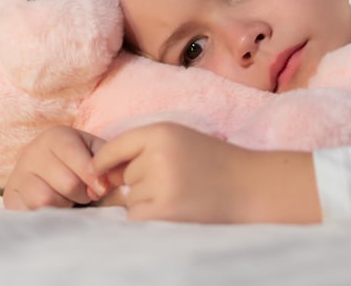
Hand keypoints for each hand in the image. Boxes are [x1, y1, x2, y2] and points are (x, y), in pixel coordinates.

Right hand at [3, 126, 109, 210]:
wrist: (46, 169)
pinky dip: (47, 216)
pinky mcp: (10, 199)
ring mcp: (18, 176)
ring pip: (46, 201)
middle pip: (67, 183)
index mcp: (55, 137)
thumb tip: (106, 185)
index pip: (72, 154)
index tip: (101, 189)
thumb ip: (106, 164)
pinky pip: (31, 214)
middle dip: (82, 194)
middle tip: (83, 193)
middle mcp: (32, 153)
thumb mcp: (94, 153)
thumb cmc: (78, 163)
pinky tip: (53, 209)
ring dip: (64, 206)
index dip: (91, 175)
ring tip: (66, 200)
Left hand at [92, 122, 321, 223]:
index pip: (113, 147)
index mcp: (160, 132)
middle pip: (123, 176)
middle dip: (138, 183)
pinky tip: (175, 211)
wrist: (252, 187)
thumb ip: (142, 149)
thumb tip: (100, 173)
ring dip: (146, 202)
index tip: (98, 173)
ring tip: (180, 195)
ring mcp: (161, 184)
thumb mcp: (178, 140)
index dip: (103, 162)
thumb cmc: (214, 163)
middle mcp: (157, 155)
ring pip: (130, 198)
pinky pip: (137, 217)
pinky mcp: (165, 211)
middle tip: (174, 182)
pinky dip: (149, 218)